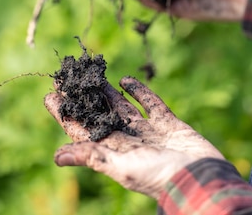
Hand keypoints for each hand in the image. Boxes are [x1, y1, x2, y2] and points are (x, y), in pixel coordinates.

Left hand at [44, 76, 223, 198]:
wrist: (202, 177)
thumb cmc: (159, 177)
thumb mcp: (121, 167)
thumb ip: (92, 157)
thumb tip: (57, 157)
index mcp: (112, 151)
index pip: (81, 130)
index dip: (65, 113)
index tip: (50, 95)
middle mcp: (127, 140)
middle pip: (98, 114)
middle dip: (82, 97)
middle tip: (67, 77)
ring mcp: (148, 132)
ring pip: (122, 107)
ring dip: (106, 92)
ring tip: (91, 74)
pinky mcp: (169, 124)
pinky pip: (151, 104)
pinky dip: (139, 91)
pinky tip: (125, 79)